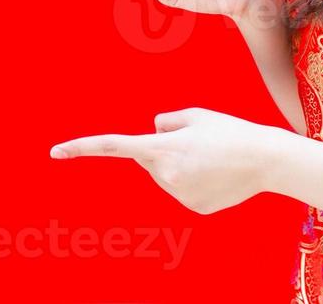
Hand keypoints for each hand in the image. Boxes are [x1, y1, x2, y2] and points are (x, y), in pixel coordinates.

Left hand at [50, 107, 281, 213]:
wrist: (266, 159)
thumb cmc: (230, 130)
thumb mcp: (195, 114)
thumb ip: (165, 121)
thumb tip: (152, 131)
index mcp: (161, 147)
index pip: (114, 146)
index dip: (83, 147)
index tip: (56, 151)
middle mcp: (165, 175)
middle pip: (149, 160)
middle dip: (164, 150)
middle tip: (199, 142)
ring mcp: (179, 195)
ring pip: (166, 177)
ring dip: (181, 166)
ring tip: (212, 158)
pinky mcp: (194, 208)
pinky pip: (183, 191)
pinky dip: (195, 182)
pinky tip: (218, 176)